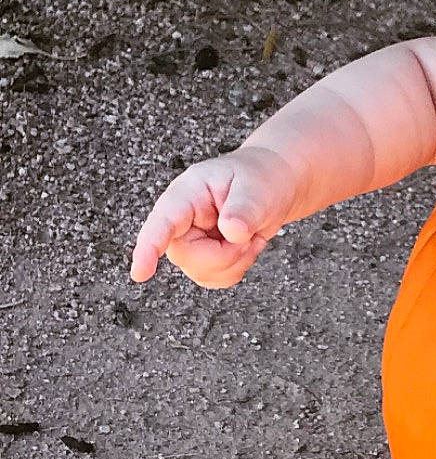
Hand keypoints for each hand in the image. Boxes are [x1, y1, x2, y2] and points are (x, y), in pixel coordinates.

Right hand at [129, 145, 301, 289]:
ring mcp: (190, 242)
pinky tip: (245, 246)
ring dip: (236, 261)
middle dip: (226, 254)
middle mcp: (181, 220)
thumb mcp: (256, 187)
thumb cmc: (258, 178)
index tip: (140, 273)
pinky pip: (216, 279)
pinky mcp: (203, 258)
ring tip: (249, 235)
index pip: (163, 222)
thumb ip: (244, 208)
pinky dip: (238, 267)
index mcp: (187, 194)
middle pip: (187, 257)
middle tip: (249, 234)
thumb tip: (231, 231)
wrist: (272, 186)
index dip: (149, 247)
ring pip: (203, 273)